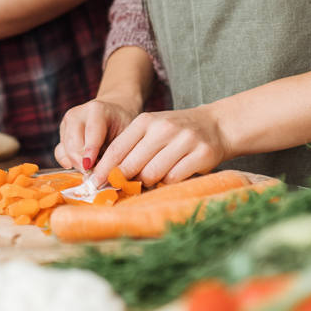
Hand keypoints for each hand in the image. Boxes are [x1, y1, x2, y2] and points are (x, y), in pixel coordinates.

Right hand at [55, 98, 139, 173]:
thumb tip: (111, 175)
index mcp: (97, 110)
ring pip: (64, 149)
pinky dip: (68, 162)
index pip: (91, 131)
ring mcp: (67, 123)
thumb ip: (119, 152)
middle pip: (73, 142)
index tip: (90, 167)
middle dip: (81, 162)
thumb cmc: (123, 126)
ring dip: (76, 164)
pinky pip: (59, 152)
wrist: (114, 115)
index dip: (90, 150)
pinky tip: (81, 165)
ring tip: (91, 170)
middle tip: (93, 176)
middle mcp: (78, 114)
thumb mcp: (127, 135)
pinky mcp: (62, 133)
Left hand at [90, 105, 231, 187]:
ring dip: (148, 183)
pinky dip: (168, 183)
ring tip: (151, 180)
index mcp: (146, 120)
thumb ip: (132, 148)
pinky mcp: (201, 154)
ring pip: (152, 174)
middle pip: (132, 164)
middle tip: (120, 189)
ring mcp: (183, 140)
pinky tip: (169, 178)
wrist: (216, 125)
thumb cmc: (176, 132)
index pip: (117, 149)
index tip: (94, 184)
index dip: (104, 169)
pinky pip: (174, 179)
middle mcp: (163, 128)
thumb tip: (107, 176)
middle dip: (123, 180)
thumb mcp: (152, 130)